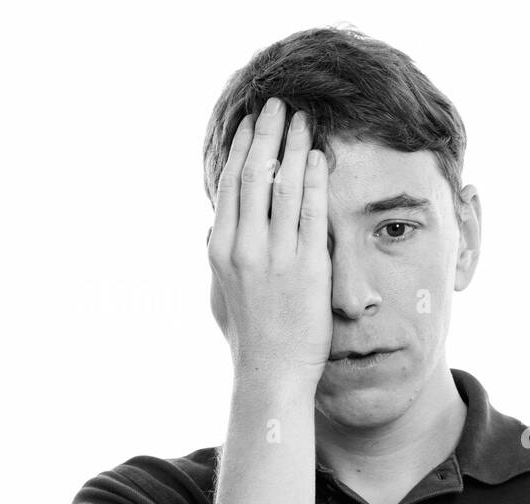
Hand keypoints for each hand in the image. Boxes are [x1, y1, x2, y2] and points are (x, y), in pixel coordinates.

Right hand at [206, 97, 330, 386]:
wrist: (271, 375)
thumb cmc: (249, 339)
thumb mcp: (220, 296)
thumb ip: (216, 260)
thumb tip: (209, 229)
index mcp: (220, 249)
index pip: (230, 184)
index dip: (242, 148)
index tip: (253, 123)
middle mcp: (243, 247)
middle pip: (254, 174)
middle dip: (267, 133)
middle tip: (280, 104)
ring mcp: (275, 257)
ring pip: (281, 186)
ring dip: (294, 146)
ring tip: (305, 120)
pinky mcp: (307, 269)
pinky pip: (310, 213)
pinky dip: (314, 180)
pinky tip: (320, 157)